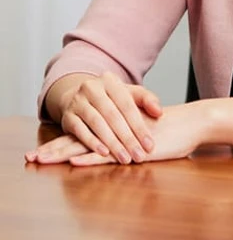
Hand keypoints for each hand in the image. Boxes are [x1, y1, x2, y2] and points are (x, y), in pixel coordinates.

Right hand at [25, 72, 162, 164]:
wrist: (78, 97)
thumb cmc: (110, 99)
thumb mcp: (129, 94)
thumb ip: (146, 100)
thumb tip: (159, 112)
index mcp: (110, 81)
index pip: (127, 105)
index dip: (139, 126)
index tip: (150, 145)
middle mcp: (92, 88)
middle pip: (113, 115)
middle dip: (127, 138)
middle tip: (139, 156)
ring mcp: (77, 101)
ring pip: (97, 123)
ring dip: (112, 143)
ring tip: (125, 158)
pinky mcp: (67, 116)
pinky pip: (80, 130)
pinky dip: (92, 142)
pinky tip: (104, 154)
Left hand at [27, 103, 207, 165]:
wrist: (191, 123)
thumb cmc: (170, 131)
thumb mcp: (144, 134)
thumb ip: (127, 138)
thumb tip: (115, 148)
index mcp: (114, 127)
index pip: (82, 134)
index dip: (60, 143)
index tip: (40, 153)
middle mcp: (114, 130)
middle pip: (78, 139)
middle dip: (53, 150)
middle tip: (30, 158)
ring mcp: (122, 139)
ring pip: (87, 146)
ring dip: (62, 154)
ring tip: (41, 160)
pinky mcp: (133, 149)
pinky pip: (108, 154)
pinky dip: (91, 157)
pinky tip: (75, 161)